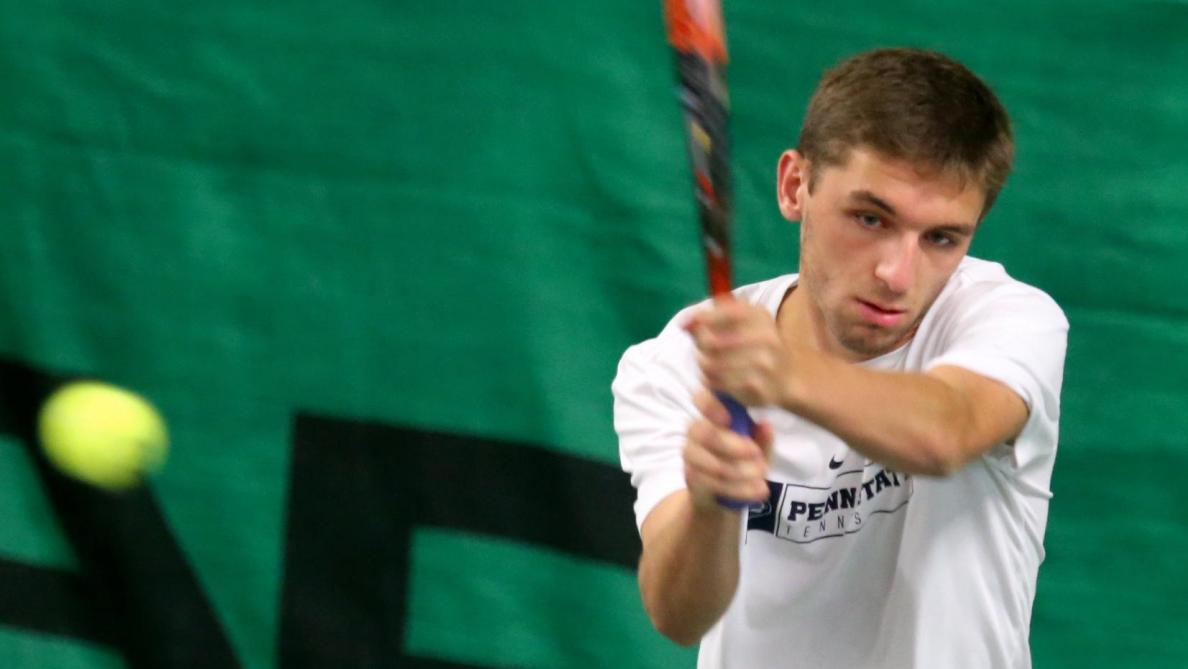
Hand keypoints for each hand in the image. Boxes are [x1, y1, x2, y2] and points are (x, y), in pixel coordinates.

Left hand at [684, 298, 792, 406]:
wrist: (787, 379)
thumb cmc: (755, 347)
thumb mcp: (739, 324)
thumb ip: (709, 319)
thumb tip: (683, 323)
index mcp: (759, 315)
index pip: (722, 313)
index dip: (700, 319)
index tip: (686, 325)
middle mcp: (766, 337)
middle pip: (710, 341)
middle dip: (700, 348)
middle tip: (702, 352)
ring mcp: (764, 364)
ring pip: (711, 365)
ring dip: (704, 367)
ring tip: (710, 367)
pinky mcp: (757, 388)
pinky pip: (719, 384)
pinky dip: (713, 383)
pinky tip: (719, 380)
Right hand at [684, 389, 773, 511]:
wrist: (723, 496)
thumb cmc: (743, 461)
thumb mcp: (759, 448)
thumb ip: (762, 437)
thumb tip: (766, 424)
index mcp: (713, 416)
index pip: (703, 399)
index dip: (711, 405)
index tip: (728, 419)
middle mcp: (696, 432)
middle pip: (703, 433)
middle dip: (731, 446)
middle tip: (758, 455)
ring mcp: (691, 456)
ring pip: (710, 462)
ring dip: (740, 472)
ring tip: (763, 479)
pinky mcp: (691, 479)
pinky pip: (711, 484)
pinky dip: (739, 490)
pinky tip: (757, 491)